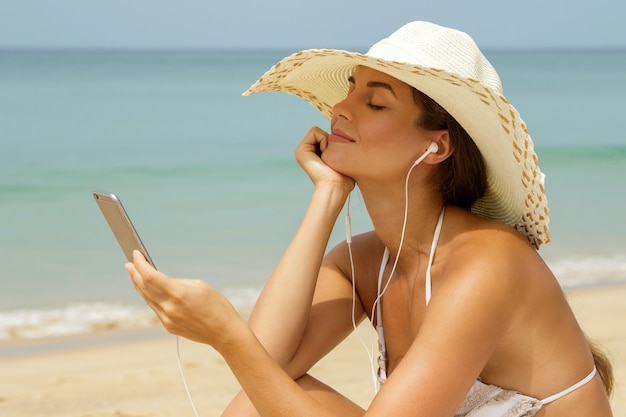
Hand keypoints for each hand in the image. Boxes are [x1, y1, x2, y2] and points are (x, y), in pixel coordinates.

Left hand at [125, 250, 242, 347]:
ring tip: (135, 275)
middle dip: (135, 274)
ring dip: (140, 286)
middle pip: (144, 288)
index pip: (151, 276)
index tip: (136, 254)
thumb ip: (178, 283)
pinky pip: (155, 309)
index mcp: (179, 293)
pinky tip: (149, 291)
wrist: (224, 332)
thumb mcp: (200, 286)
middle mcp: (170, 307)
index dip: (140, 264)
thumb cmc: (217, 305)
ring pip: (147, 299)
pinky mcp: (169, 327)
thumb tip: (164, 282)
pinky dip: (150, 297)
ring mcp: (167, 319)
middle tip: (129, 263)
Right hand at [295, 126, 354, 194]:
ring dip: (328, 142)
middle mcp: (306, 152)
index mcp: (314, 154)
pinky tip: (325, 156)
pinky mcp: (301, 150)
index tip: (336, 157)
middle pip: (321, 131)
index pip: (325, 134)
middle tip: (332, 158)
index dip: (334, 142)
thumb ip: (340, 147)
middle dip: (331, 141)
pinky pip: (314, 131)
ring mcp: (302, 151)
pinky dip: (324, 141)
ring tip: (328, 158)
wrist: (336, 187)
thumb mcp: (344, 159)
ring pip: (317, 130)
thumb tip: (346, 136)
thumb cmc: (344, 178)